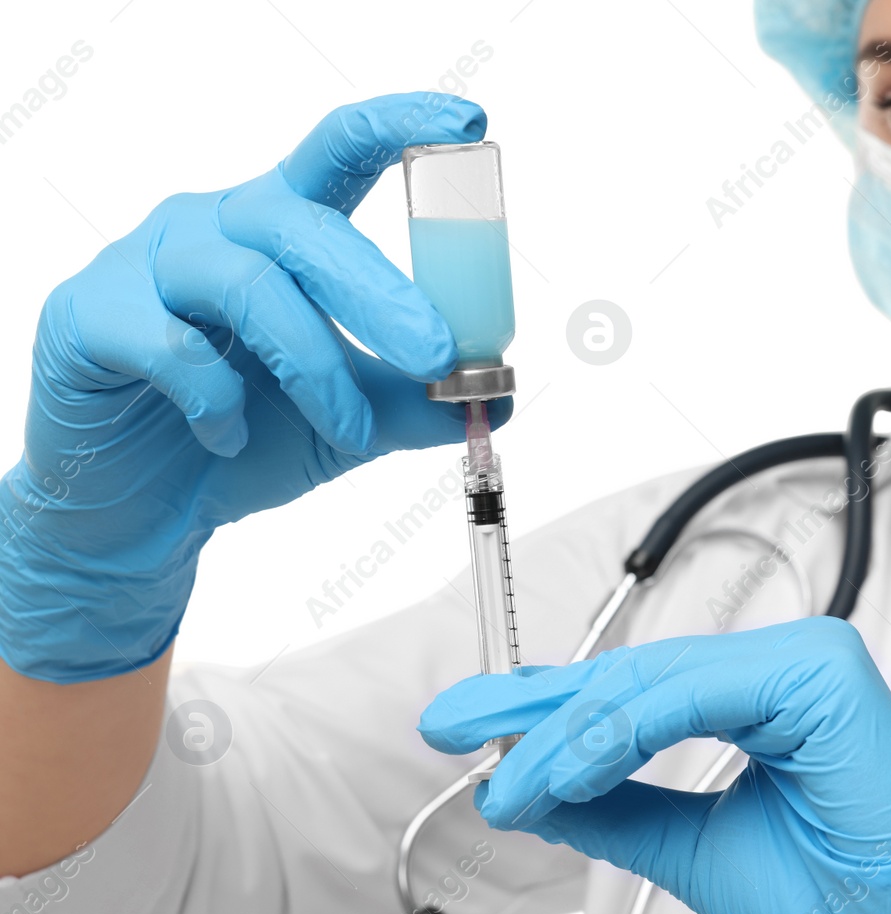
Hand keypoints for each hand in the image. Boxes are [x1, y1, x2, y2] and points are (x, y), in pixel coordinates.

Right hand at [0, 92, 507, 682]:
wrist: (144, 510)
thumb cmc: (247, 442)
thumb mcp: (349, 425)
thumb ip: (415, 406)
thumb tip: (495, 401)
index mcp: (282, 230)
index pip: (340, 150)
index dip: (402, 128)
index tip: (470, 123)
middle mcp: (216, 227)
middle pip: (305, 226)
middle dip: (382, 293)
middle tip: (439, 356)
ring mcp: (147, 264)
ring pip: (248, 286)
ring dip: (317, 367)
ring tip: (350, 434)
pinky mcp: (93, 316)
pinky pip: (169, 344)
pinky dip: (217, 400)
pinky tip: (227, 439)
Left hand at [420, 618, 890, 913]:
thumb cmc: (836, 900)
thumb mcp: (690, 849)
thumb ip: (616, 810)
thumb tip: (530, 787)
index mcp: (762, 699)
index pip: (635, 690)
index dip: (549, 708)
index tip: (470, 726)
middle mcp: (783, 665)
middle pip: (634, 675)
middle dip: (537, 710)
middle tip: (455, 727)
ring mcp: (803, 659)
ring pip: (653, 682)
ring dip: (568, 734)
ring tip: (507, 776)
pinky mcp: (816, 671)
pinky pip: (692, 695)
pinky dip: (620, 732)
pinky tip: (567, 767)